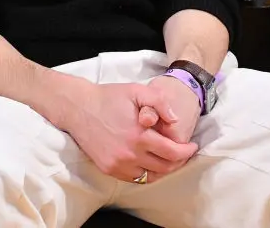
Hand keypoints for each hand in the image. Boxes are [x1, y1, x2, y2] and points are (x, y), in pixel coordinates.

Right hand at [66, 81, 198, 182]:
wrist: (78, 108)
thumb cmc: (108, 97)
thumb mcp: (136, 91)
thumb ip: (159, 102)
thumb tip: (175, 120)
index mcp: (140, 136)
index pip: (173, 153)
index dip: (186, 151)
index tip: (191, 146)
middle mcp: (130, 155)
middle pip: (165, 168)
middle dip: (179, 161)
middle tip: (183, 152)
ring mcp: (118, 164)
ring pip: (151, 176)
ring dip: (164, 169)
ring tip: (168, 159)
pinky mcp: (109, 169)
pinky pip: (134, 178)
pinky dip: (146, 173)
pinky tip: (148, 161)